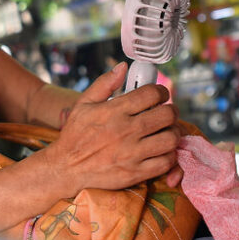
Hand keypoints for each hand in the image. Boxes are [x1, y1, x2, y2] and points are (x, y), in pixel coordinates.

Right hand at [46, 63, 179, 194]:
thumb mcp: (83, 104)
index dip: (162, 92)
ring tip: (166, 132)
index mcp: (115, 111)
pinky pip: (165, 162)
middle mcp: (126, 130)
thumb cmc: (75, 135)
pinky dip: (168, 155)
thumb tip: (123, 67)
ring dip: (173, 134)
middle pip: (167, 115)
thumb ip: (104, 83)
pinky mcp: (135, 173)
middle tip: (167, 113)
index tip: (161, 96)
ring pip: (170, 139)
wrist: (66, 169)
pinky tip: (161, 151)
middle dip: (171, 111)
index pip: (151, 93)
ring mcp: (132, 153)